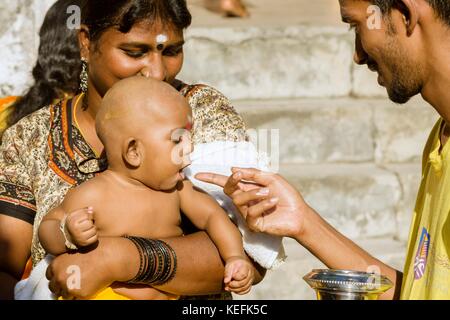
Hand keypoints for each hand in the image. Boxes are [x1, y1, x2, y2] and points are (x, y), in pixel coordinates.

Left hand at [46, 237, 119, 298]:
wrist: (108, 257)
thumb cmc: (95, 251)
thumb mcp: (74, 253)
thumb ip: (65, 262)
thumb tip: (62, 270)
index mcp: (56, 264)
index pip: (49, 276)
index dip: (57, 276)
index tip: (63, 276)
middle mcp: (59, 276)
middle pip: (53, 287)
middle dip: (61, 286)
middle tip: (72, 282)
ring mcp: (68, 286)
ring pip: (64, 295)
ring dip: (71, 291)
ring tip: (81, 284)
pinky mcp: (79, 293)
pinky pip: (76, 298)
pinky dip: (81, 294)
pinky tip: (87, 286)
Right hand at [65, 207, 96, 246]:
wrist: (66, 237)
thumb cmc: (73, 224)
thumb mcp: (74, 215)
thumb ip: (83, 210)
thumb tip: (91, 208)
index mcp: (72, 222)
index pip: (86, 215)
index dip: (88, 215)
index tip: (84, 217)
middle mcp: (75, 230)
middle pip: (90, 223)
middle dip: (90, 222)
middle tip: (87, 223)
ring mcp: (80, 238)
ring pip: (94, 230)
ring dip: (93, 228)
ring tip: (88, 228)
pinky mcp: (85, 243)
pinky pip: (95, 237)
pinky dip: (95, 235)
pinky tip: (90, 234)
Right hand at [195, 167, 309, 238]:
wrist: (299, 213)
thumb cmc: (286, 195)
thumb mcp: (270, 178)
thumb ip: (253, 173)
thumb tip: (233, 169)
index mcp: (247, 188)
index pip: (226, 183)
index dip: (211, 178)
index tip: (197, 174)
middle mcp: (244, 201)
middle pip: (228, 190)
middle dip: (231, 181)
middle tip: (239, 175)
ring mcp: (247, 213)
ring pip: (238, 200)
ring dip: (253, 193)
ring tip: (269, 193)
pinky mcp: (253, 225)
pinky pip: (250, 213)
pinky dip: (262, 205)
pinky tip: (273, 202)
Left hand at [223, 256, 253, 294]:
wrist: (239, 264)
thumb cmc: (234, 264)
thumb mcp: (229, 266)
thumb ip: (227, 273)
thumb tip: (226, 281)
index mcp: (246, 267)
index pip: (243, 275)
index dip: (236, 277)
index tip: (231, 275)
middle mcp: (250, 274)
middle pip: (243, 283)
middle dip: (233, 285)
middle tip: (227, 283)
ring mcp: (250, 280)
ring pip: (244, 288)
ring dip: (235, 290)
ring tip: (228, 287)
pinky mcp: (249, 285)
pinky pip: (245, 291)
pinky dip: (238, 292)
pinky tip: (232, 289)